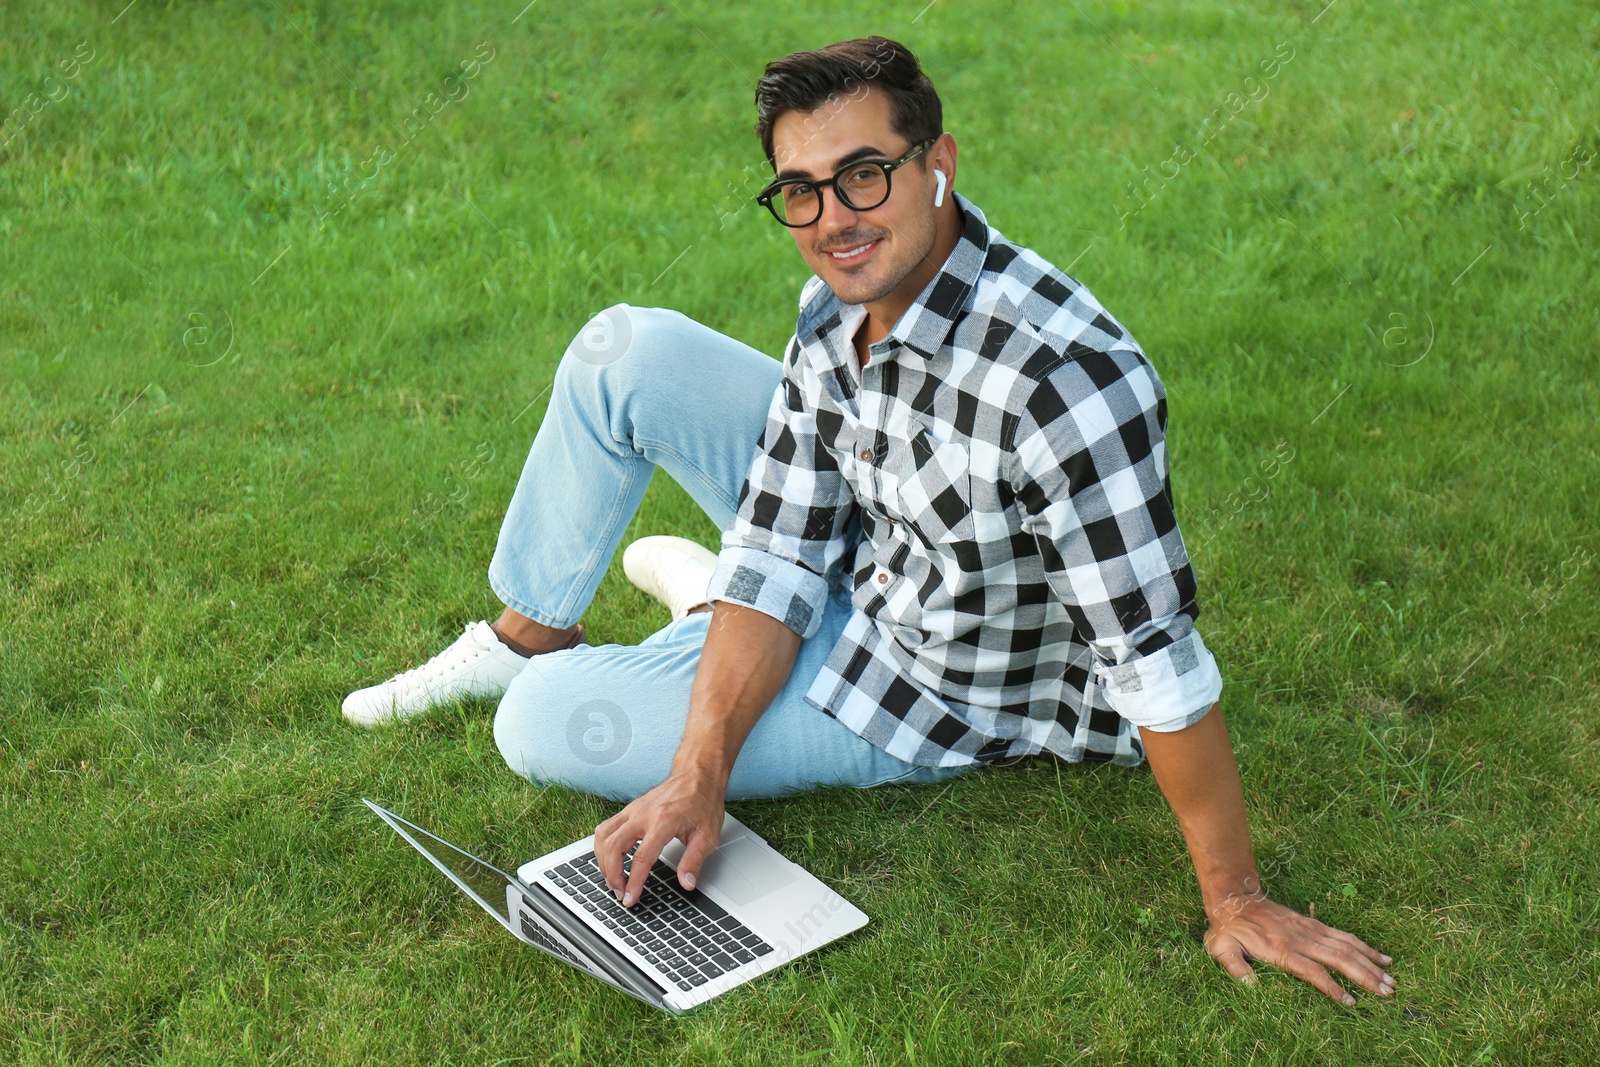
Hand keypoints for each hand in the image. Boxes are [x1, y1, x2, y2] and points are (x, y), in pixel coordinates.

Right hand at [593, 771, 724, 907]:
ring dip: (603, 860)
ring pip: (603, 835)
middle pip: (613, 846)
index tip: (629, 898)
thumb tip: (687, 883)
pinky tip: (612, 859)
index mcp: (663, 822)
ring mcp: (633, 810)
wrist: (698, 774)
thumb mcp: (708, 834)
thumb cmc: (703, 801)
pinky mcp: (629, 809)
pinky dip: (604, 846)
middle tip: (619, 892)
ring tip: (613, 878)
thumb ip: (694, 861)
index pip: (641, 858)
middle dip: (611, 874)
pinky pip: (606, 828)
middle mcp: (643, 814)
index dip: (633, 882)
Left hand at [1204, 891, 1395, 1004]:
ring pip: (1346, 946)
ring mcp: (1310, 930)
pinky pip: (1343, 935)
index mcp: (1281, 950)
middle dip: (1364, 975)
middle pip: (1339, 958)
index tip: (1349, 1002)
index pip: (1313, 971)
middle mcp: (1301, 939)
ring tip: (1391, 978)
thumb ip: (1236, 967)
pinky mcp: (1313, 924)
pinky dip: (1364, 946)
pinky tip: (1381, 956)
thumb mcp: (1222, 949)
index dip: (1331, 987)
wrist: (1235, 899)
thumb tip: (1250, 987)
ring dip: (1370, 962)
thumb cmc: (1228, 929)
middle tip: (1387, 991)